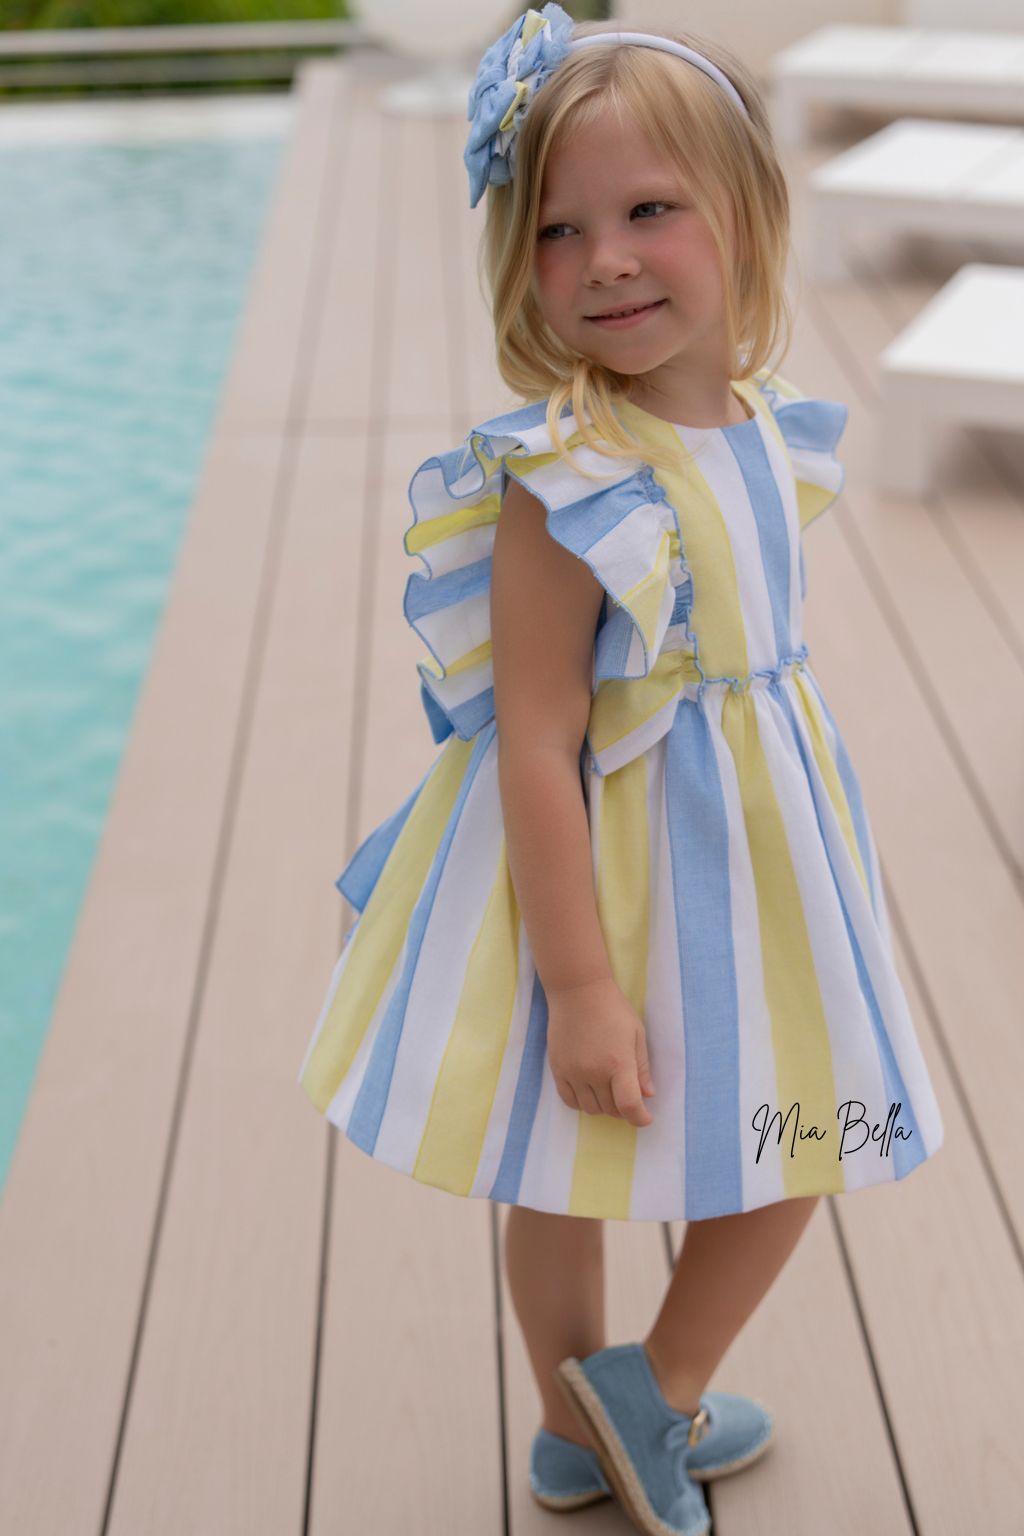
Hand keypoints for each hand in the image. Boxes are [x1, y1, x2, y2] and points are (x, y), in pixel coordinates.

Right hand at [546, 977, 655, 1127]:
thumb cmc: (613, 1009)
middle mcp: (594, 1072)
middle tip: (628, 1096)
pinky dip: (582, 1103)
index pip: (629, 1106)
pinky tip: (590, 1091)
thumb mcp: (636, 1035)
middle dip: (624, 1109)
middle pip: (610, 1109)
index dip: (640, 1118)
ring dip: (603, 1106)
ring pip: (590, 1109)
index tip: (645, 1117)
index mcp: (618, 1063)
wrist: (578, 992)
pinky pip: (569, 1100)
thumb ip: (642, 1067)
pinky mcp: (558, 1069)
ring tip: (609, 1091)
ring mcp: (573, 1072)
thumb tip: (648, 1095)